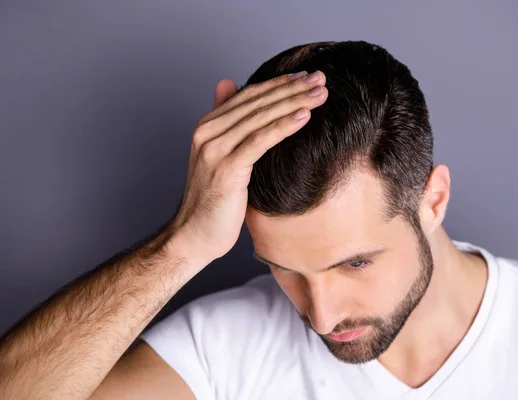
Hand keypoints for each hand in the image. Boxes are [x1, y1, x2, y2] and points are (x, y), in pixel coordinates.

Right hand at [166, 70, 327, 266]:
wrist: (194, 235)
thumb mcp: (219, 157)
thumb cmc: (213, 201)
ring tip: (319, 94)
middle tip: (320, 79)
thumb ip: (226, 122)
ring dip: (294, 103)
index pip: (249, 95)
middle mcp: (208, 132)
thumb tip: (227, 83)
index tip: (306, 77)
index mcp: (207, 126)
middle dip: (292, 88)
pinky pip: (260, 141)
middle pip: (257, 102)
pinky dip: (284, 127)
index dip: (279, 84)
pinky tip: (304, 117)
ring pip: (261, 117)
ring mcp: (215, 149)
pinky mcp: (226, 168)